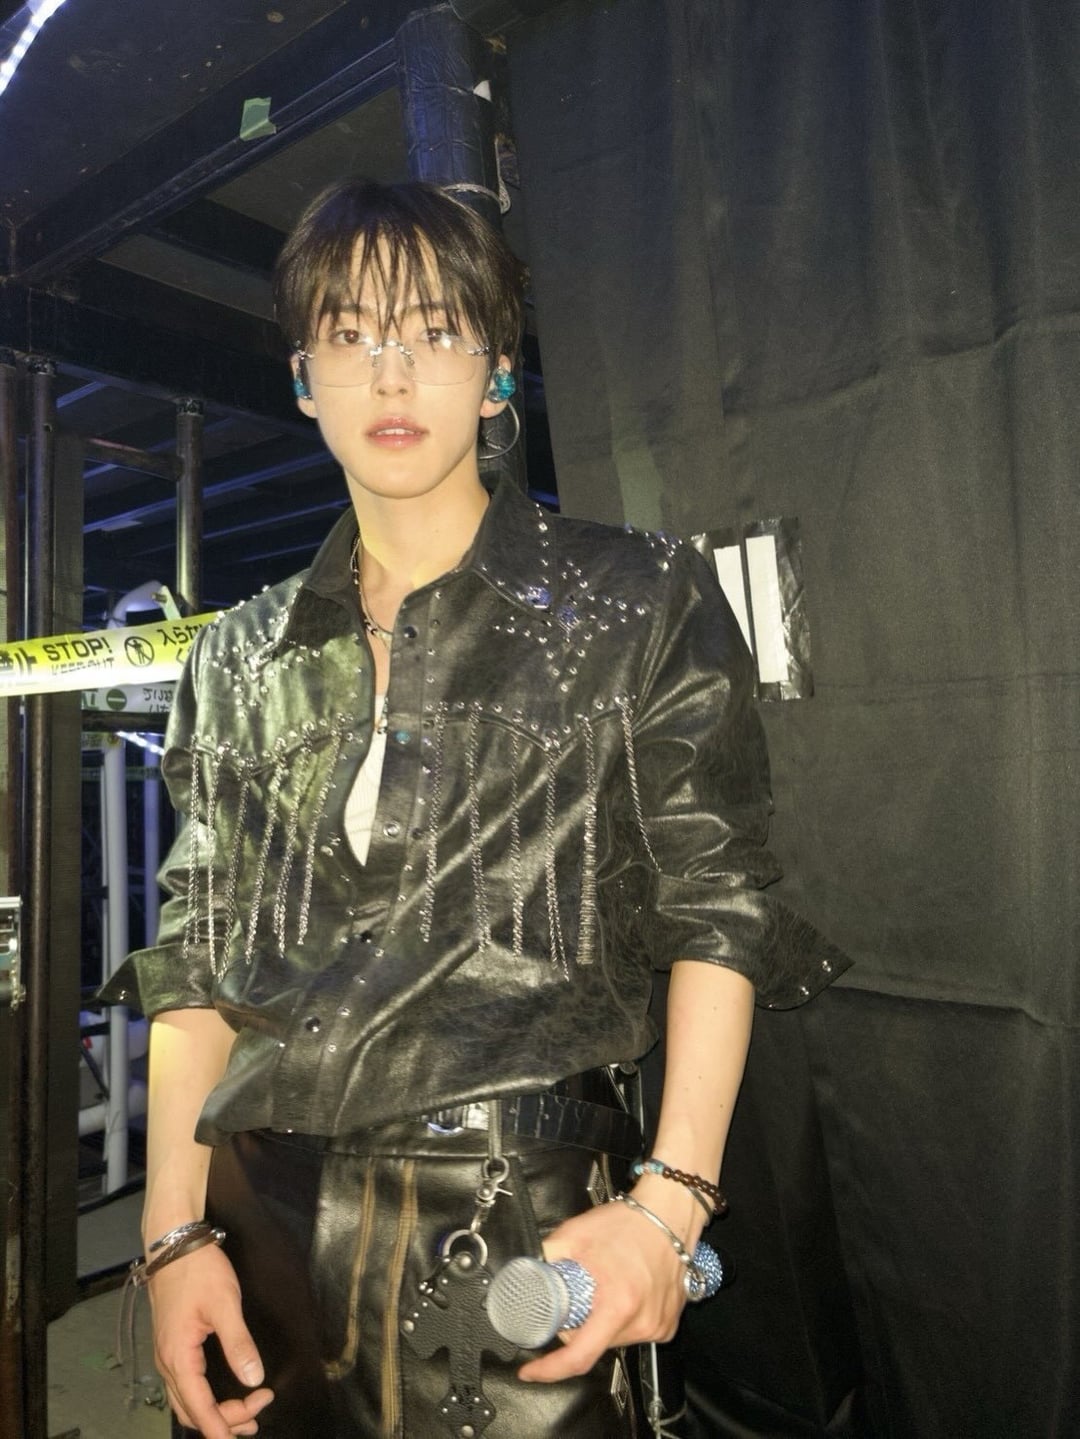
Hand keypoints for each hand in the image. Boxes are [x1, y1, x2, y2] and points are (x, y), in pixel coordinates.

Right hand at [147, 1242, 273, 1436]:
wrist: (173, 1243)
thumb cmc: (199, 1270)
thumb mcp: (225, 1303)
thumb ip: (239, 1343)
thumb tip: (254, 1379)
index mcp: (178, 1357)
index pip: (199, 1408)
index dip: (222, 1427)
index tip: (244, 1436)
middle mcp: (168, 1364)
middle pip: (191, 1411)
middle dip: (224, 1421)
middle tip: (258, 1416)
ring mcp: (167, 1356)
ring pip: (187, 1401)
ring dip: (215, 1413)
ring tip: (247, 1415)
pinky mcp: (172, 1346)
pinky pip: (185, 1386)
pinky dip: (205, 1399)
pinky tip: (224, 1395)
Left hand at [517, 1177, 699, 1382]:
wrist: (670, 1214)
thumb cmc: (629, 1222)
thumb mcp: (576, 1234)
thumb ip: (547, 1257)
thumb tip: (524, 1274)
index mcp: (618, 1303)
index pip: (578, 1356)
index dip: (550, 1369)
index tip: (530, 1371)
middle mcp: (641, 1321)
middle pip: (592, 1346)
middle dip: (574, 1329)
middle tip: (573, 1300)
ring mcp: (657, 1326)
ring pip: (611, 1340)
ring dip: (598, 1323)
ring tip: (603, 1289)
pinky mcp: (667, 1326)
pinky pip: (632, 1333)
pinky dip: (620, 1320)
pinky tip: (622, 1293)